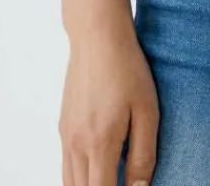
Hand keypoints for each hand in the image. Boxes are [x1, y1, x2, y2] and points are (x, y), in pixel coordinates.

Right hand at [59, 16, 158, 185]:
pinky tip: (97, 169)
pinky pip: (66, 165)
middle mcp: (76, 145)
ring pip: (70, 182)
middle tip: (122, 182)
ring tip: (111, 179)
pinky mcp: (63, 127)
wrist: (98, 37)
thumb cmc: (127, 69)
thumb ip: (143, 155)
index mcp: (99, 143)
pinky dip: (79, 177)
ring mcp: (65, 136)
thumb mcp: (147, 110)